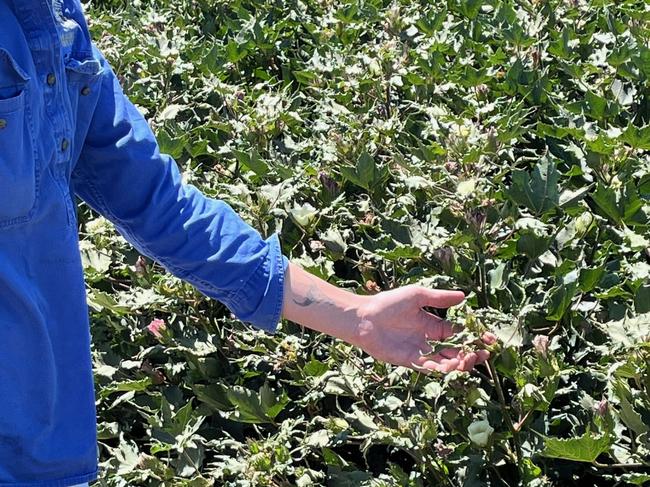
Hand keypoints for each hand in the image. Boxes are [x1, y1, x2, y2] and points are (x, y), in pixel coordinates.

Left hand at [353, 285, 490, 373]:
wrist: (364, 318)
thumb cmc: (388, 303)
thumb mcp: (417, 296)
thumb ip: (440, 298)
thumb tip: (464, 296)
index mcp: (433, 325)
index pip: (459, 333)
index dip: (475, 337)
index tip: (490, 339)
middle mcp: (429, 340)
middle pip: (456, 351)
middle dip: (471, 355)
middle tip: (483, 355)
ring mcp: (420, 352)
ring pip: (445, 362)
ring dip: (458, 363)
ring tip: (466, 360)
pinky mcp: (409, 361)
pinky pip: (429, 368)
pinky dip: (440, 369)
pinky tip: (449, 366)